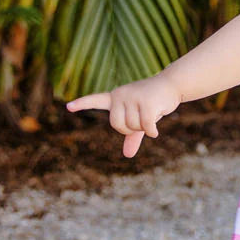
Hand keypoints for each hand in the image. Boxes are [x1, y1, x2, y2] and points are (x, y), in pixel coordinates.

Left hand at [66, 73, 180, 157]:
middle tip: (141, 121)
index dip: (82, 104)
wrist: (171, 85)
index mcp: (115, 98)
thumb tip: (127, 155)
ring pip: (133, 126)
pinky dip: (152, 132)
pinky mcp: (147, 102)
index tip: (68, 107)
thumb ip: (132, 136)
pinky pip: (145, 126)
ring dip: (144, 128)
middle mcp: (121, 95)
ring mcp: (133, 97)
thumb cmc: (153, 102)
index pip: (95, 100)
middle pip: (117, 125)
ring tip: (152, 113)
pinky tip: (155, 131)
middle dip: (130, 129)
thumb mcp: (140, 119)